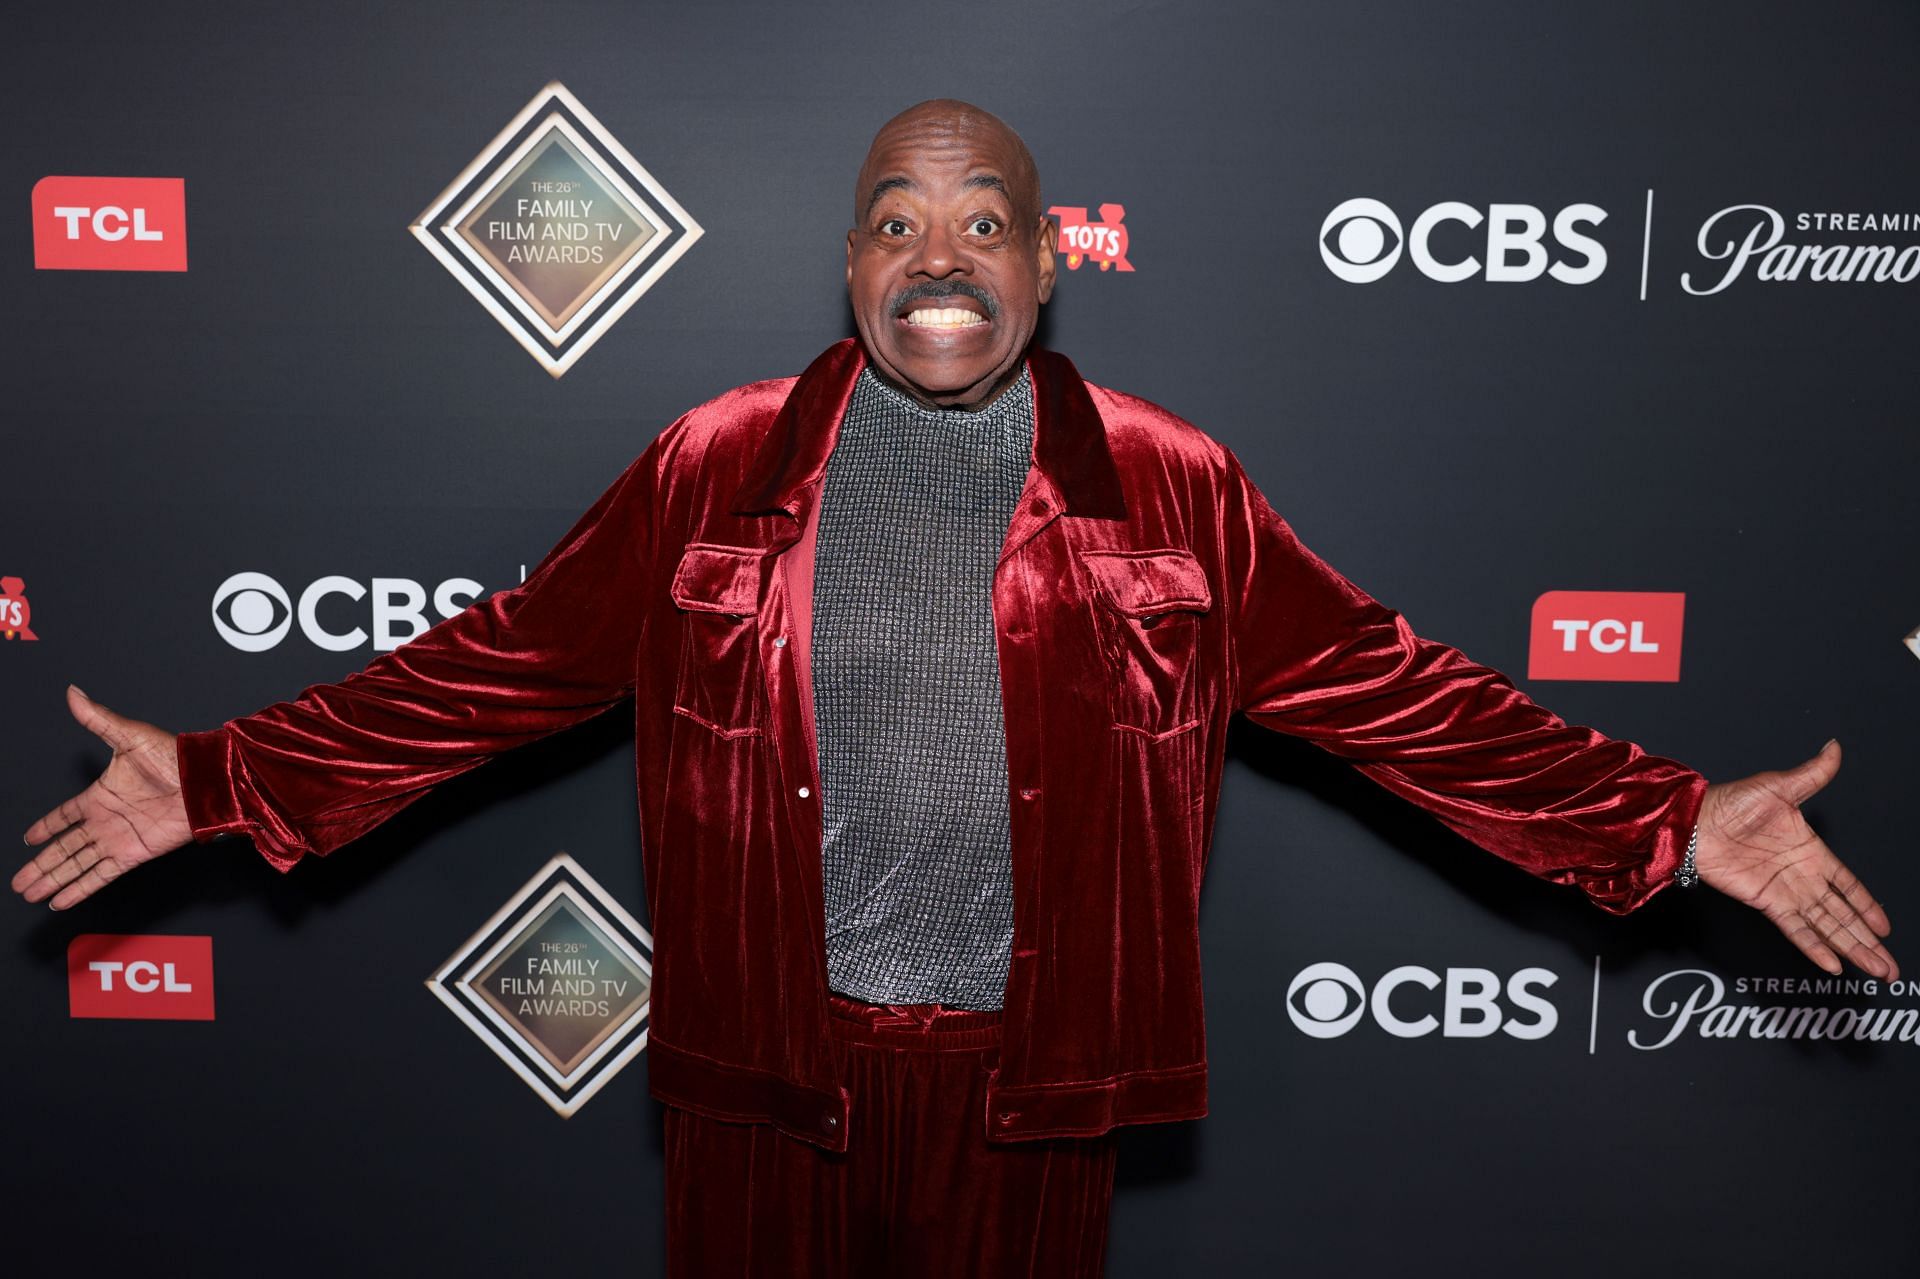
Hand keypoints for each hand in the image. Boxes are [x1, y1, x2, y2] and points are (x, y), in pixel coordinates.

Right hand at [12, 686, 192, 910]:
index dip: (47, 826)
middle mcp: (106, 820)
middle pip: (64, 847)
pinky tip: (61, 899)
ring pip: (75, 864)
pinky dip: (80, 889)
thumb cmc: (175, 755)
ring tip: (29, 892)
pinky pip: (100, 875)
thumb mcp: (129, 735)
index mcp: (101, 794)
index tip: (28, 838)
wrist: (206, 781)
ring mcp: (118, 839)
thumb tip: (74, 693)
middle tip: (19, 881)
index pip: (65, 815)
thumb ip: (97, 719)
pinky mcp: (132, 854)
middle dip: (40, 864)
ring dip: (52, 879)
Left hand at [1695, 740, 1896, 980]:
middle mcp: (1802, 876)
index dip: (1867, 906)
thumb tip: (1834, 748)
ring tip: (1876, 971)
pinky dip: (1814, 947)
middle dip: (1868, 940)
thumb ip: (1812, 774)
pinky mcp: (1765, 902)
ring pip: (1827, 926)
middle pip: (1844, 915)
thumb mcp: (1779, 786)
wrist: (1694, 821)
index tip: (1886, 927)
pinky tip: (1832, 964)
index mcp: (1811, 851)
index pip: (1849, 885)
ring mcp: (1785, 892)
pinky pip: (1796, 929)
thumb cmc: (1730, 801)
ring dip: (1852, 948)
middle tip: (1891, 967)